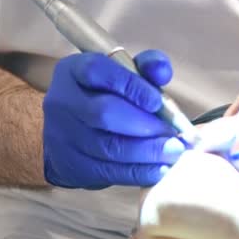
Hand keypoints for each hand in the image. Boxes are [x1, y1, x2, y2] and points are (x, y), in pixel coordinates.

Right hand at [43, 50, 183, 188]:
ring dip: (147, 152)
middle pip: (103, 114)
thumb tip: (162, 72)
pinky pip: (108, 172)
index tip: (157, 101)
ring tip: (174, 151)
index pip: (97, 71)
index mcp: (74, 70)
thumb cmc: (106, 95)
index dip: (130, 86)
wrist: (70, 131)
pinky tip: (160, 169)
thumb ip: (146, 66)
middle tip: (174, 135)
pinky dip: (139, 172)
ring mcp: (63, 136)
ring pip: (108, 147)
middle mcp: (63, 101)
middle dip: (144, 126)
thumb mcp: (124, 74)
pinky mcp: (71, 166)